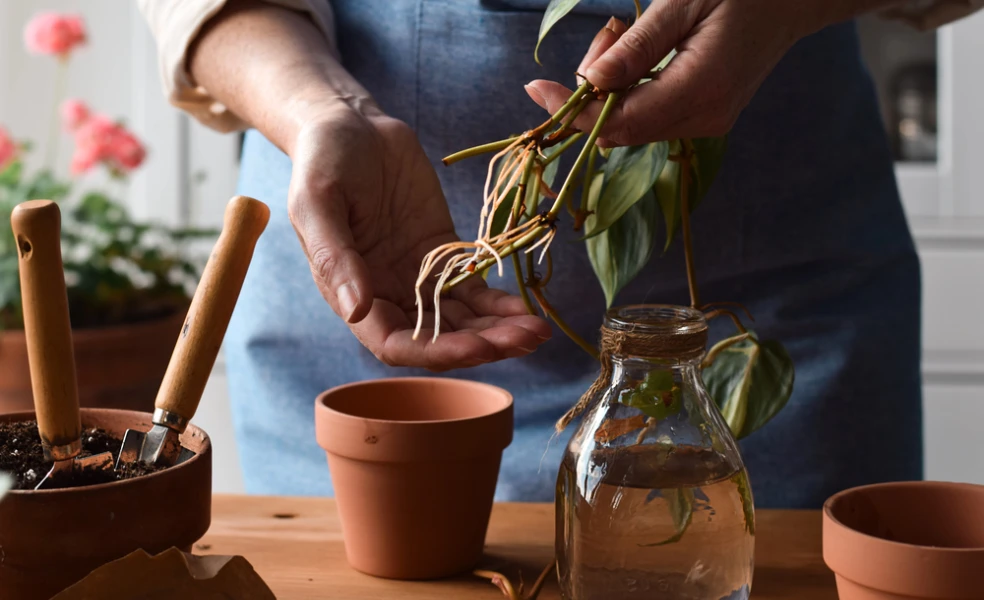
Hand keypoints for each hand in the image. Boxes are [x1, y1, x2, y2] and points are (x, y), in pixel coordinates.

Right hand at [288, 105, 551, 369]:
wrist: (353, 124)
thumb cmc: (323, 159)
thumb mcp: (318, 201)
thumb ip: (333, 257)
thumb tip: (355, 312)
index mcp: (350, 293)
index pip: (395, 343)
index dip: (436, 352)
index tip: (476, 348)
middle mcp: (387, 294)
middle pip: (438, 338)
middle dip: (482, 345)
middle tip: (524, 341)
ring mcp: (419, 276)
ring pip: (462, 319)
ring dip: (498, 330)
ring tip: (537, 332)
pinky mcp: (443, 253)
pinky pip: (474, 288)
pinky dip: (500, 303)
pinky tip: (527, 308)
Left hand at [524, 0, 846, 144]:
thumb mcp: (685, 2)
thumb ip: (638, 47)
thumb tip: (590, 83)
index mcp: (701, 90)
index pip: (619, 122)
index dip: (572, 113)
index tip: (537, 90)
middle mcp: (705, 119)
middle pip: (620, 129)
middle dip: (594, 90)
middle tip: (611, 31)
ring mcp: (707, 122)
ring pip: (632, 124)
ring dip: (612, 86)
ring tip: (627, 32)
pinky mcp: (706, 117)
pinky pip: (650, 115)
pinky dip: (632, 88)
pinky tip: (642, 51)